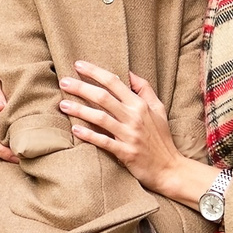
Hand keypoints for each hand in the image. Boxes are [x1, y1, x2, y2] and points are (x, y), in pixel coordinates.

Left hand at [58, 60, 212, 203]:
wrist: (170, 168)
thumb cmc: (161, 137)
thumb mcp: (158, 109)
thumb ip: (145, 89)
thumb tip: (129, 73)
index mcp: (140, 104)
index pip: (115, 82)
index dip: (95, 72)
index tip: (78, 64)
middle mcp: (134, 117)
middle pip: (103, 97)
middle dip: (81, 87)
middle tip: (63, 81)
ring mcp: (130, 135)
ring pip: (101, 118)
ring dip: (80, 110)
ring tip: (62, 104)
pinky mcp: (126, 152)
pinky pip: (104, 142)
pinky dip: (89, 135)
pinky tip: (75, 130)